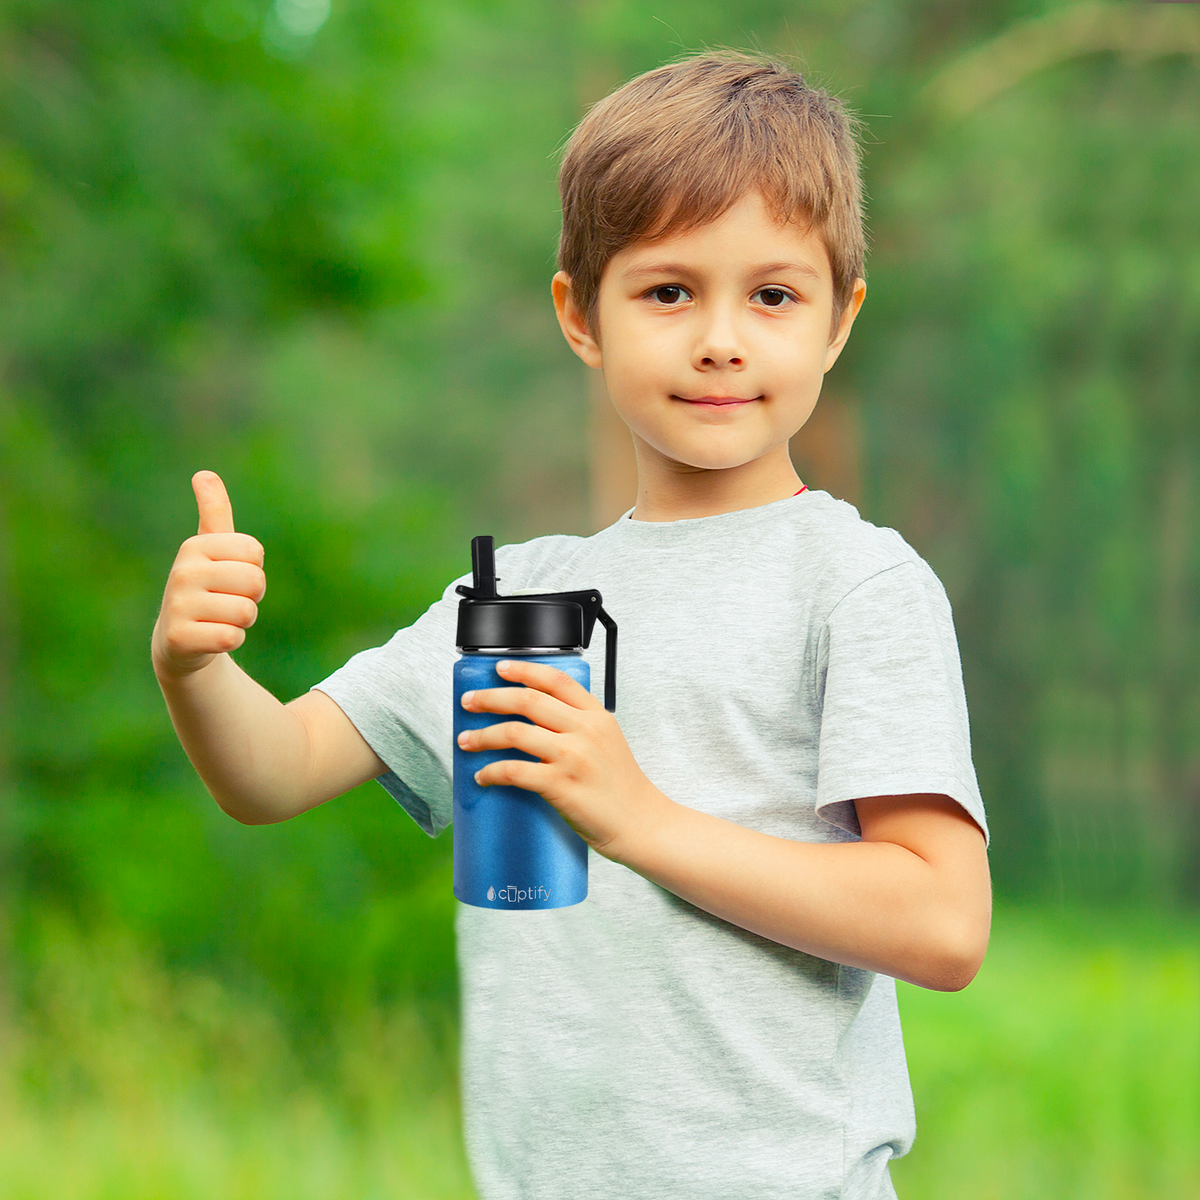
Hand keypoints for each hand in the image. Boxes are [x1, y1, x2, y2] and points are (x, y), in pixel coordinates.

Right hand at [152, 471, 265, 679]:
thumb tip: (204, 474)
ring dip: (241, 621)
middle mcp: (182, 572)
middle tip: (227, 601)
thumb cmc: (205, 588)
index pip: (254, 553)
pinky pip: (232, 637)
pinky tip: (212, 638)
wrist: (178, 641)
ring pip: (246, 612)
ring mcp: (178, 605)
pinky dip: (231, 640)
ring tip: (218, 619)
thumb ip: (214, 513)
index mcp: (194, 546)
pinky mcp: (180, 638)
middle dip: (251, 597)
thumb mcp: (210, 549)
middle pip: (255, 582)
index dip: (253, 569)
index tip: (231, 577)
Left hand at [457, 659, 670, 860]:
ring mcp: (572, 757)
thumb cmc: (622, 787)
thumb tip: (537, 720)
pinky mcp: (561, 785)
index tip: (500, 668)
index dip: (523, 670)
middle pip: (527, 700)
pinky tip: (483, 775)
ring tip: (467, 741)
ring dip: (483, 735)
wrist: (640, 823)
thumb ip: (579, 725)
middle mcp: (585, 730)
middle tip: (470, 702)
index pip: (555, 680)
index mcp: (597, 716)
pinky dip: (492, 771)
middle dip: (491, 698)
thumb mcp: (608, 741)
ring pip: (514, 732)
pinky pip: (514, 771)